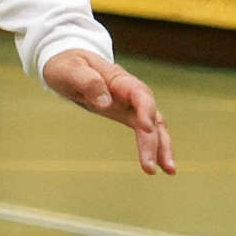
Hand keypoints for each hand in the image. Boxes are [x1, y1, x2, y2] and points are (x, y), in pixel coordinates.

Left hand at [42, 48, 175, 174]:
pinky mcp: (127, 115)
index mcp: (118, 79)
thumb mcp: (70, 70)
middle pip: (151, 115)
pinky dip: (154, 147)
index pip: (139, 94)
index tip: (146, 128)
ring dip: (162, 148)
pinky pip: (146, 131)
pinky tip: (158, 166)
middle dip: (154, 141)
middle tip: (149, 167)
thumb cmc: (66, 65)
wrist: (67, 64)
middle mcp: (131, 92)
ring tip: (169, 171)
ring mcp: (131, 104)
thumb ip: (88, 82)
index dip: (145, 110)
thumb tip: (105, 102)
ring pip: (155, 126)